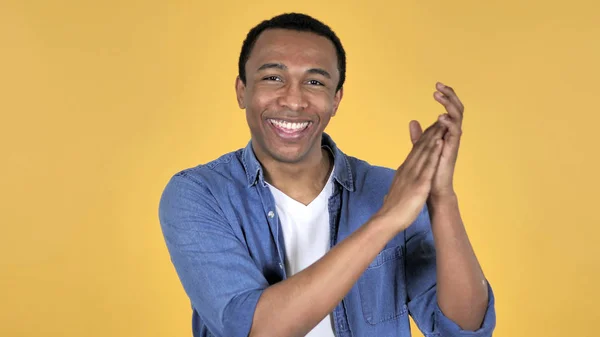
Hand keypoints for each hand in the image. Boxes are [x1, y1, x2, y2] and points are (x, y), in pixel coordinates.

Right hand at [375, 122, 446, 230]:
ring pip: (425, 152)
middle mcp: (408, 169)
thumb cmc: (392, 208)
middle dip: (430, 133)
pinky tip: (439, 142)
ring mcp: (414, 175)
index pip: (415, 151)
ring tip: (441, 124)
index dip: (423, 138)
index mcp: (404, 170)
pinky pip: (428, 166)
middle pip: (420, 148)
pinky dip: (434, 153)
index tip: (431, 128)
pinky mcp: (420, 183)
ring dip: (433, 137)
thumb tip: (399, 179)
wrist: (387, 219)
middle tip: (439, 119)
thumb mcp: (396, 190)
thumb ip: (399, 182)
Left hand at [409, 82, 463, 198]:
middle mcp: (451, 134)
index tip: (437, 85)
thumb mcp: (422, 148)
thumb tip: (413, 121)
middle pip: (457, 109)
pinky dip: (449, 123)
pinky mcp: (452, 150)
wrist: (433, 190)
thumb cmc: (430, 170)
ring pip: (458, 117)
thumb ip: (419, 135)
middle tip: (439, 85)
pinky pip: (455, 133)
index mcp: (446, 131)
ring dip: (449, 104)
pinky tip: (441, 117)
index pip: (450, 108)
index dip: (446, 96)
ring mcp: (453, 141)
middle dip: (449, 95)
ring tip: (439, 96)